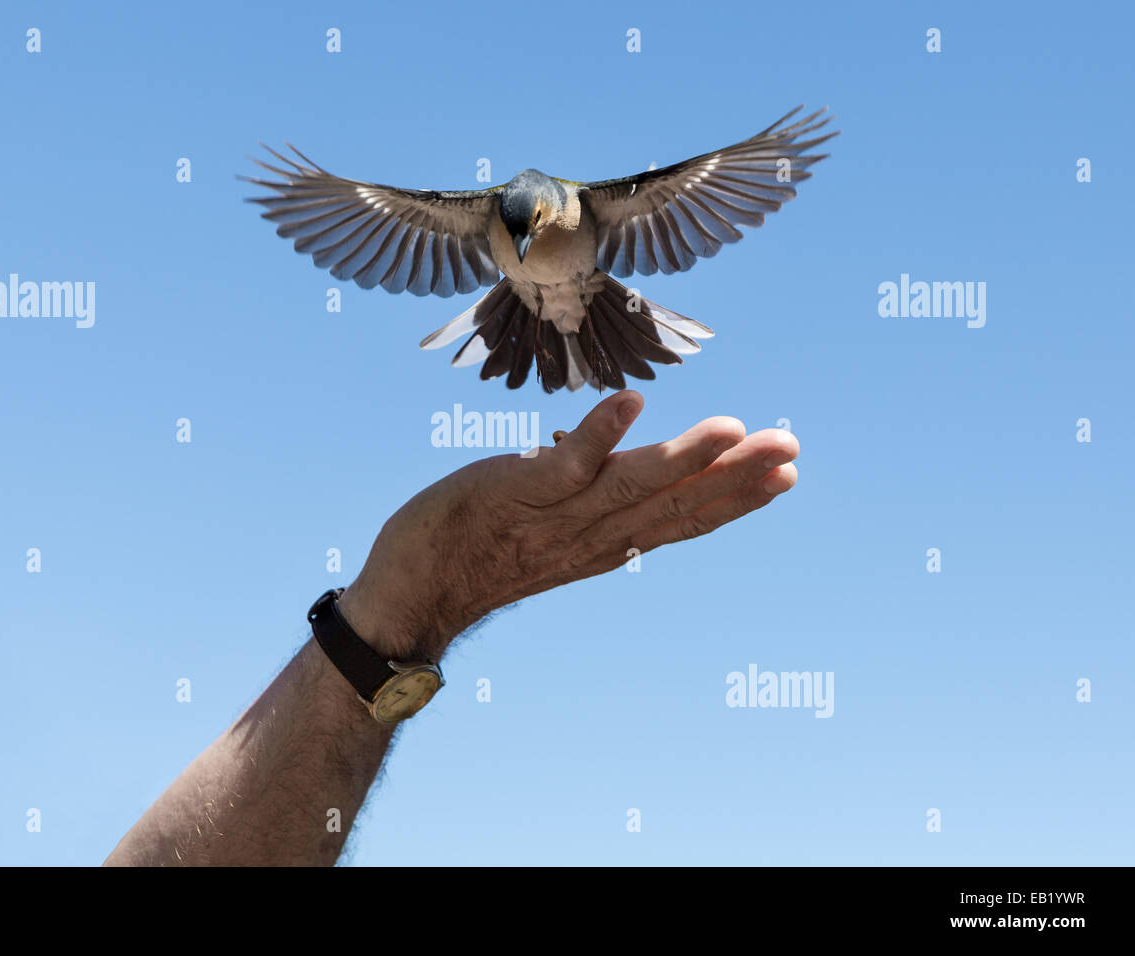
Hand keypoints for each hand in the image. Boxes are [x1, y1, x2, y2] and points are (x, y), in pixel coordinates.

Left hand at [338, 391, 798, 659]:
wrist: (410, 592)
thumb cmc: (479, 553)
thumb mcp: (552, 536)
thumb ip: (596, 510)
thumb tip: (635, 479)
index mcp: (605, 545)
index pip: (681, 519)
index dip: (735, 498)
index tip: (786, 473)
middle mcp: (590, 535)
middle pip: (671, 504)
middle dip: (733, 477)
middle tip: (791, 448)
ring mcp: (553, 515)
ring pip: (629, 486)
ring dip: (682, 457)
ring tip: (732, 429)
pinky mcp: (512, 494)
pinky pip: (560, 464)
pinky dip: (595, 435)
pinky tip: (630, 403)